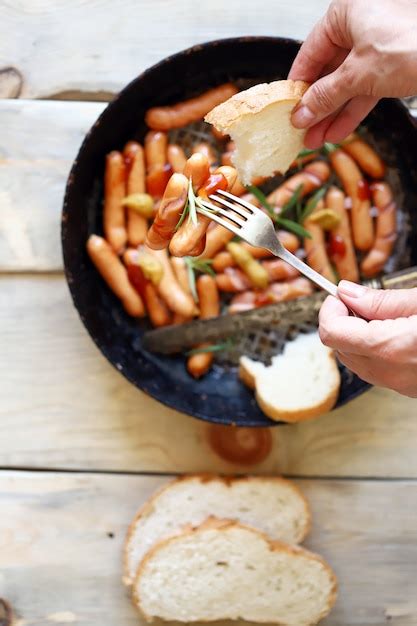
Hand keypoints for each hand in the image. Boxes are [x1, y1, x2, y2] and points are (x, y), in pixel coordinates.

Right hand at [289, 0, 416, 147]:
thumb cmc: (413, 44)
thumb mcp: (359, 75)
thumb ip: (325, 95)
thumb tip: (301, 113)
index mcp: (346, 12)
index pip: (310, 52)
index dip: (298, 84)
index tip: (288, 108)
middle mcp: (360, 24)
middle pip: (328, 71)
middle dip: (316, 106)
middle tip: (301, 130)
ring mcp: (377, 45)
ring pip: (346, 84)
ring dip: (331, 114)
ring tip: (316, 139)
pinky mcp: (392, 64)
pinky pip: (365, 89)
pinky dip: (352, 110)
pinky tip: (337, 131)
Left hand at [319, 280, 416, 396]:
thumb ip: (380, 300)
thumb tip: (346, 293)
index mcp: (388, 347)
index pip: (330, 331)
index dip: (330, 309)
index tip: (342, 296)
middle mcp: (388, 372)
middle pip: (337, 346)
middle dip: (343, 320)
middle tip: (368, 304)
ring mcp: (397, 384)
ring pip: (352, 359)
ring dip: (357, 336)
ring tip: (385, 319)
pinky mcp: (406, 388)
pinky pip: (373, 369)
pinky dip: (373, 350)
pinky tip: (395, 334)